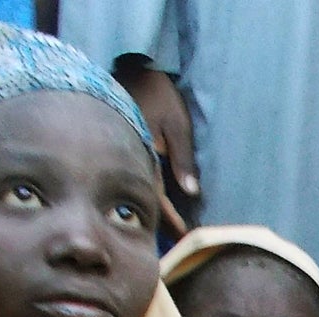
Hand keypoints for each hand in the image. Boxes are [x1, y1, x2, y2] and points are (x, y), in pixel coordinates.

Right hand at [119, 63, 199, 232]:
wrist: (135, 69)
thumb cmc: (159, 94)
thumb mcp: (176, 125)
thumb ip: (183, 159)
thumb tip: (192, 192)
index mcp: (142, 155)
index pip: (156, 196)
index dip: (171, 218)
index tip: (185, 236)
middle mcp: (130, 159)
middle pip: (146, 198)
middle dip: (163, 222)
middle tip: (182, 245)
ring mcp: (127, 154)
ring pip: (142, 189)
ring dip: (157, 211)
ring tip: (173, 232)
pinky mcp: (129, 149)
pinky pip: (140, 176)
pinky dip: (151, 194)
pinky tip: (161, 206)